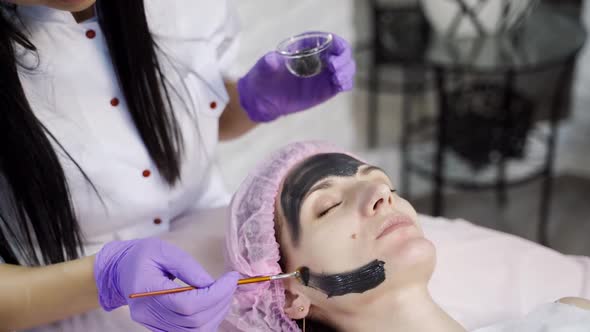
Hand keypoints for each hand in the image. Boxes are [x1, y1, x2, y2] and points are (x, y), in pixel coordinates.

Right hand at [94, 238, 238, 330]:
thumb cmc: (141, 256)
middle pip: (193, 321)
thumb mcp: (164, 250)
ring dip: (217, 314)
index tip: (231, 278)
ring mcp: (153, 325)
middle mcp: (148, 314)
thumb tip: (211, 284)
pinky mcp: (160, 329)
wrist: (120, 271)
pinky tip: (213, 304)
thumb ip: (188, 267)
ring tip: (223, 293)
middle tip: (230, 284)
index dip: (215, 294)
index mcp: (145, 290)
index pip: (186, 304)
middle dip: (220, 302)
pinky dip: (207, 321)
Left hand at [237, 33, 355, 121]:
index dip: (336, 43)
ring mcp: (324, 74)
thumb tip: (272, 59)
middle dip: (344, 59)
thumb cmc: (263, 78)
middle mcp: (319, 58)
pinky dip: (346, 83)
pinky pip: (342, 84)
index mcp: (307, 46)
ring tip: (337, 80)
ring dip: (347, 72)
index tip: (334, 53)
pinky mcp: (326, 89)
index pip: (328, 40)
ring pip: (346, 68)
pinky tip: (340, 86)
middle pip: (342, 53)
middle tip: (334, 70)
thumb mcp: (264, 69)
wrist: (263, 98)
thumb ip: (269, 64)